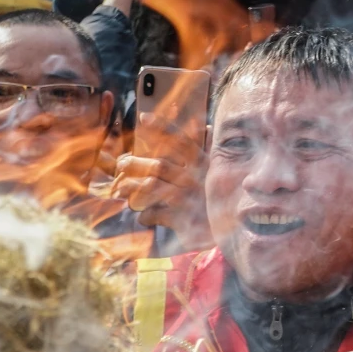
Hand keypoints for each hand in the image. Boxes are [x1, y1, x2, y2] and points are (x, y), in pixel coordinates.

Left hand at [112, 112, 212, 249]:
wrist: (232, 234)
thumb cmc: (220, 201)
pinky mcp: (182, 220)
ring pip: (151, 187)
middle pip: (158, 166)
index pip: (181, 141)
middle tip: (120, 165)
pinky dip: (145, 215)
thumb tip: (207, 128)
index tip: (143, 117)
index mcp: (202, 165)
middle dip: (134, 163)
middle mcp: (194, 179)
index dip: (162, 127)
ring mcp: (188, 200)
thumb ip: (211, 153)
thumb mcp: (218, 175)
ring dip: (132, 188)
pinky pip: (155, 214)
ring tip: (121, 190)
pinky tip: (143, 217)